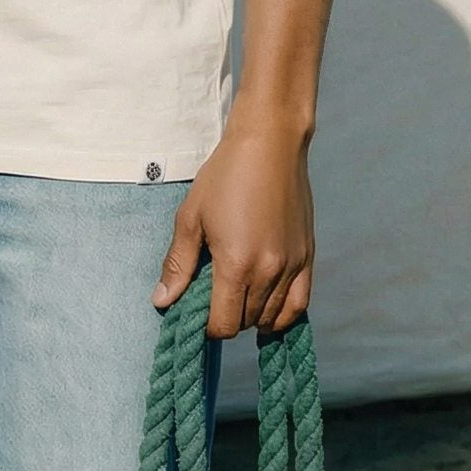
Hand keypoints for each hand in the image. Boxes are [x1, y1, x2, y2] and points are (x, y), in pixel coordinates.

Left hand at [151, 111, 314, 337]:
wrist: (270, 145)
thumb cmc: (225, 176)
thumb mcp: (191, 217)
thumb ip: (178, 264)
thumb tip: (162, 301)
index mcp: (237, 264)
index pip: (223, 324)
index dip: (206, 325)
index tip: (196, 311)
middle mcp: (269, 272)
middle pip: (247, 322)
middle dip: (227, 318)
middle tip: (212, 298)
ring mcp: (293, 266)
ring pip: (273, 317)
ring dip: (252, 316)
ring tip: (236, 298)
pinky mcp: (308, 256)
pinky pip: (300, 304)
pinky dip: (282, 314)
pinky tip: (266, 306)